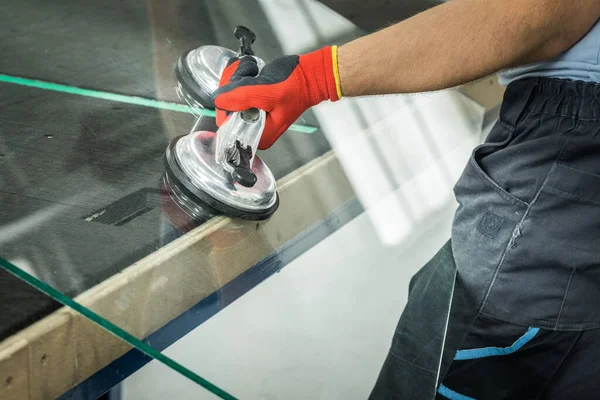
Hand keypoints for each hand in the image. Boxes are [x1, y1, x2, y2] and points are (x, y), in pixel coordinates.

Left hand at [213, 46, 340, 149]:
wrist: (310, 75)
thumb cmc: (295, 86)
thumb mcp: (267, 93)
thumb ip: (241, 97)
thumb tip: (218, 100)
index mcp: (259, 136)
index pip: (227, 126)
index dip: (226, 105)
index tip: (234, 87)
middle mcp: (253, 128)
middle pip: (225, 109)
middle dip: (231, 86)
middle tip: (247, 74)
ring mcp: (252, 114)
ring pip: (227, 96)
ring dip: (235, 77)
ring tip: (252, 71)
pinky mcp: (252, 102)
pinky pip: (234, 90)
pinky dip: (238, 75)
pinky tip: (251, 71)